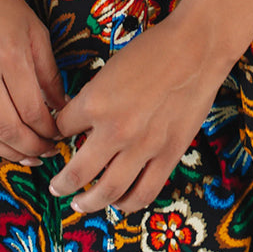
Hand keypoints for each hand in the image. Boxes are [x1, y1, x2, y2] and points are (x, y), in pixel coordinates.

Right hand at [0, 0, 66, 170]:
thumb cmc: (1, 2)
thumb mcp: (35, 30)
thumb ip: (48, 72)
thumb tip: (61, 107)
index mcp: (11, 57)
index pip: (34, 112)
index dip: (50, 132)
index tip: (62, 136)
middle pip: (9, 129)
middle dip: (32, 148)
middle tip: (48, 153)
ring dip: (7, 153)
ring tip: (26, 157)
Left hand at [48, 14, 226, 213]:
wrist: (196, 47)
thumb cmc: (153, 50)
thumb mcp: (109, 69)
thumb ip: (94, 99)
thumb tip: (82, 122)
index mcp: (94, 102)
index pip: (61, 129)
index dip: (57, 135)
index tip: (59, 140)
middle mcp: (115, 130)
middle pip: (77, 173)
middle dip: (61, 184)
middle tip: (56, 187)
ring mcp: (143, 147)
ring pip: (108, 191)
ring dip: (89, 202)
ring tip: (81, 204)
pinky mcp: (169, 155)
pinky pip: (144, 192)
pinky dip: (128, 203)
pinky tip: (119, 203)